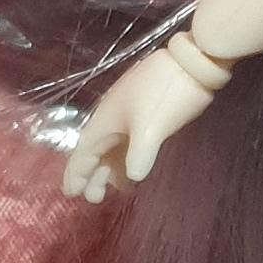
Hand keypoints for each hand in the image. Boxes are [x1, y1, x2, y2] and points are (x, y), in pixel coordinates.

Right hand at [64, 48, 218, 201]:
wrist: (191, 63)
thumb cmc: (165, 95)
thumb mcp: (151, 129)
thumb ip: (138, 156)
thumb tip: (133, 178)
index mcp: (105, 122)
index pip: (83, 153)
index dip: (77, 174)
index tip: (71, 193)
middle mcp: (111, 119)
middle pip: (95, 152)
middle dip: (92, 175)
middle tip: (94, 199)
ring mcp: (128, 115)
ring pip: (112, 147)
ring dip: (109, 168)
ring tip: (111, 190)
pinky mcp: (145, 114)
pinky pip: (127, 142)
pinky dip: (125, 158)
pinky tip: (134, 170)